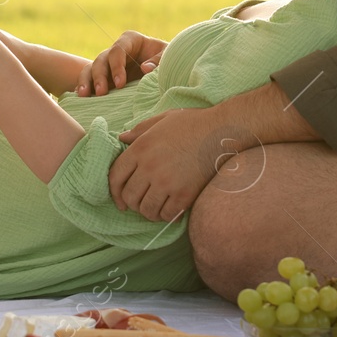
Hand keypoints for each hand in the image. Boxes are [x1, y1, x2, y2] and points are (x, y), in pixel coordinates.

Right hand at [76, 31, 166, 95]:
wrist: (165, 70)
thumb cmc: (168, 59)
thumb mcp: (168, 56)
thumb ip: (159, 60)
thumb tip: (145, 68)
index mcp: (130, 40)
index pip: (118, 50)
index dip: (117, 66)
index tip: (121, 84)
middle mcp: (116, 50)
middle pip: (101, 60)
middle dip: (100, 76)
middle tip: (102, 93)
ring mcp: (108, 64)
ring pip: (91, 69)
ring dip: (87, 82)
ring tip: (84, 95)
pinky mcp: (104, 77)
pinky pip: (88, 80)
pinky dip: (83, 87)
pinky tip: (79, 97)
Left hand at [107, 107, 225, 221]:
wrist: (222, 132)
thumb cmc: (193, 123)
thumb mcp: (162, 119)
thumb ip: (139, 130)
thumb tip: (122, 138)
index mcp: (140, 148)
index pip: (115, 176)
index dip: (114, 191)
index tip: (119, 200)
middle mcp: (149, 167)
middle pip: (129, 196)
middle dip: (131, 204)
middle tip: (140, 204)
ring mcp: (166, 182)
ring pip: (146, 209)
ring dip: (148, 212)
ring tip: (154, 209)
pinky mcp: (184, 195)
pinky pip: (166, 215)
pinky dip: (165, 216)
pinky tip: (170, 210)